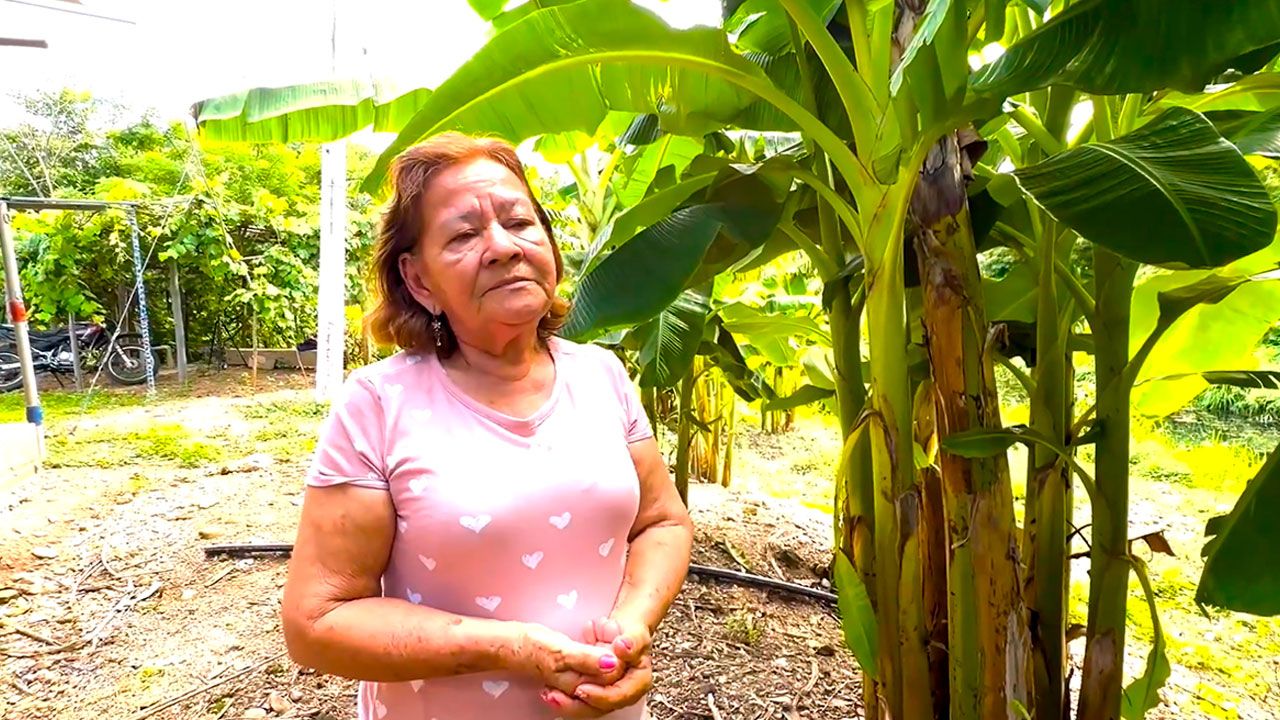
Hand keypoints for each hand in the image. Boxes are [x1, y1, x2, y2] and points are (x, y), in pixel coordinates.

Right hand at [517, 623, 623, 702]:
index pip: (614, 676)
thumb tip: (612, 663)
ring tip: (600, 631)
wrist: (511, 646)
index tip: (613, 632)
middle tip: (606, 629)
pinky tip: (593, 637)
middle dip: (612, 649)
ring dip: (605, 648)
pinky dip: (597, 649)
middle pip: (611, 674)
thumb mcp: (561, 651)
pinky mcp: (574, 670)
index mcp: (580, 686)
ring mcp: (577, 679)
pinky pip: (595, 663)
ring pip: (604, 668)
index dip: (618, 653)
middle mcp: (581, 687)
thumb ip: (587, 659)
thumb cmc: (531, 648)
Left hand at [539, 615, 653, 716]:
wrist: (624, 634)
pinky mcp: (595, 691)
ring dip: (567, 703)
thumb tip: (623, 647)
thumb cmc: (631, 635)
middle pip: (601, 707)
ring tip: (548, 695)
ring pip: (588, 707)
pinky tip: (550, 692)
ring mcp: (608, 693)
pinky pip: (580, 700)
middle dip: (577, 704)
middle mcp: (624, 693)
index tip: (581, 689)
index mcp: (638, 683)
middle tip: (556, 696)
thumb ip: (630, 642)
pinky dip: (565, 697)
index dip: (600, 695)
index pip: (619, 696)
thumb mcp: (633, 634)